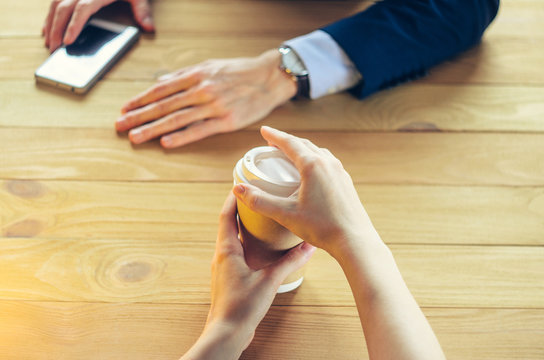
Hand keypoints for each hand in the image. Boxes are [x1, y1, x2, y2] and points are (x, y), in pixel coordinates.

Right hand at [42, 0, 153, 52]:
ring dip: (50, 23)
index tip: (68, 41)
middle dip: (56, 29)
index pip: (82, 9)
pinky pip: (56, 1)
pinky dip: (51, 15)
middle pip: (63, 8)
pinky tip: (48, 28)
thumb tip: (149, 28)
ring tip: (48, 42)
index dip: (73, 25)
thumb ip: (142, 10)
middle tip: (53, 49)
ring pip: (55, 4)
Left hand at [116, 49, 296, 147]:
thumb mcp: (210, 65)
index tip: (125, 109)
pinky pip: (200, 130)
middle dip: (139, 116)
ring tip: (136, 137)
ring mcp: (214, 106)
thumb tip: (161, 82)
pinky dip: (182, 137)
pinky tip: (167, 143)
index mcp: (196, 75)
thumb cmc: (239, 71)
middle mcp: (202, 89)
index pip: (161, 89)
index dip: (141, 100)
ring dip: (154, 129)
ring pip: (178, 119)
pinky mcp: (227, 120)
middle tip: (120, 126)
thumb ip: (184, 75)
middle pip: (164, 105)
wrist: (269, 77)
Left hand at [181, 192, 314, 359]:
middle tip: (255, 198)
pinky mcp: (229, 279)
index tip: (242, 185)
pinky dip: (245, 244)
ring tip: (259, 219)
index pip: (226, 215)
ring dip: (242, 227)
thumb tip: (308, 246)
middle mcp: (222, 255)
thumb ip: (290, 262)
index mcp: (227, 250)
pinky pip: (235, 253)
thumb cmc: (242, 307)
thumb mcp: (270, 280)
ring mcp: (223, 268)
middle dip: (240, 210)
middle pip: (227, 225)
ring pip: (231, 239)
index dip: (233, 199)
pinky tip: (259, 249)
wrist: (227, 333)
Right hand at [233, 126, 378, 258]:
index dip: (274, 136)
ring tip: (291, 153)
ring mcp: (340, 172)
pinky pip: (328, 163)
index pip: (290, 143)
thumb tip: (238, 189)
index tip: (264, 130)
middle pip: (304, 144)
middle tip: (273, 142)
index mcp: (313, 166)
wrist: (354, 240)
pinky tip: (312, 171)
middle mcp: (328, 163)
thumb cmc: (322, 227)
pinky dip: (315, 159)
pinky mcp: (346, 182)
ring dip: (303, 149)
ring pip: (318, 152)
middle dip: (287, 141)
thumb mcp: (286, 214)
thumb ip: (260, 201)